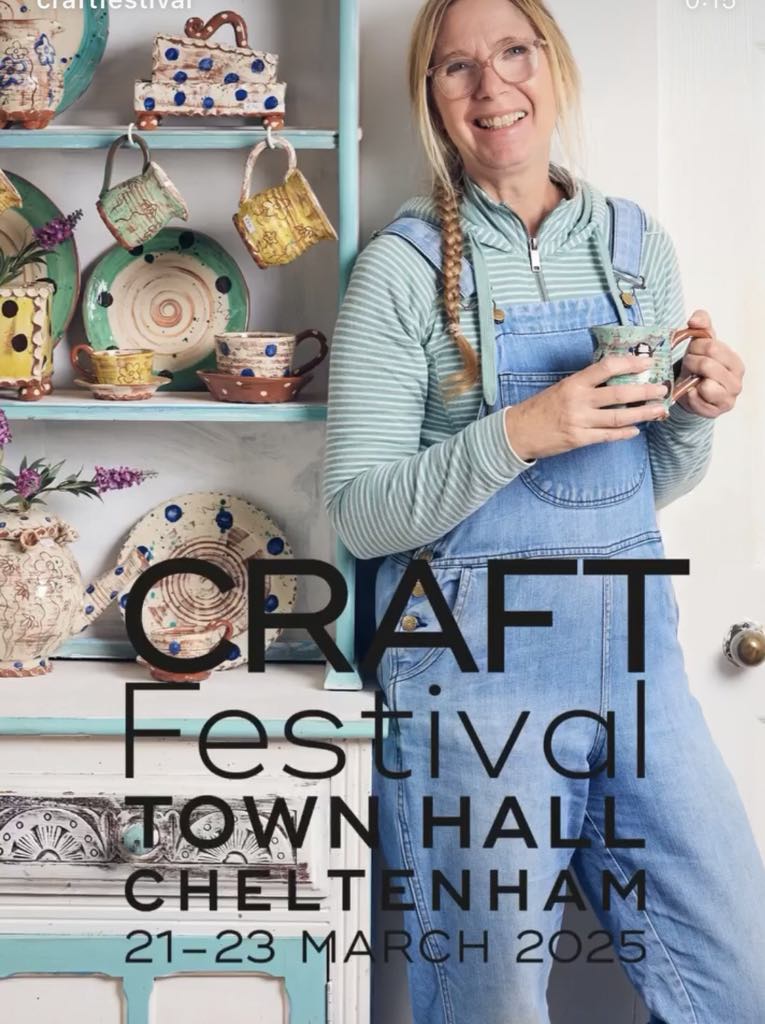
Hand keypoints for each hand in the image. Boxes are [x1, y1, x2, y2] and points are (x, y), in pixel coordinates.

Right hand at [503, 354, 669, 461]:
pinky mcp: (579, 439)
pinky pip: (607, 436)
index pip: (607, 367)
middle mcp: (578, 401)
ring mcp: (580, 422)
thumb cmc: (539, 408)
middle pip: (620, 394)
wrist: (518, 432)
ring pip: (619, 417)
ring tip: (659, 410)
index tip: (647, 363)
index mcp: (574, 383)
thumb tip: (614, 378)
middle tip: (663, 389)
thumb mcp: (561, 387)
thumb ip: (585, 384)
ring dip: (642, 414)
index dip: (630, 364)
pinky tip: (636, 430)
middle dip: (645, 391)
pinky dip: (624, 433)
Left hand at [674, 309, 743, 416]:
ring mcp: (728, 398)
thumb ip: (702, 325)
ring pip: (706, 384)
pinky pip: (699, 400)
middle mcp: (736, 380)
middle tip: (688, 365)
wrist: (689, 391)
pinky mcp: (716, 411)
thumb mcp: (700, 343)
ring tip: (690, 379)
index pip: (713, 347)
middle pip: (707, 364)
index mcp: (735, 361)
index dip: (695, 348)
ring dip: (691, 379)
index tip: (691, 352)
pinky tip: (690, 391)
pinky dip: (689, 395)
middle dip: (691, 363)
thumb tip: (695, 319)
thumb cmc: (698, 367)